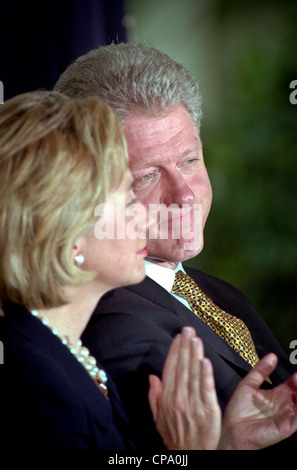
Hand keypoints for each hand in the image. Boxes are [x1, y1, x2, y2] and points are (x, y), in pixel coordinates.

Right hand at [148, 327, 220, 449]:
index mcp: (166, 399)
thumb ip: (154, 396)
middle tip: (188, 329)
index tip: (178, 337)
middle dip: (185, 347)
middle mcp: (178, 399)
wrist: (189, 457)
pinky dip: (205, 375)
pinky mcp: (208, 411)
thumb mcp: (158, 418)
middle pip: (182, 368)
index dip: (175, 351)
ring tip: (196, 338)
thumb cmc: (174, 438)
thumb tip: (152, 377)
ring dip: (194, 354)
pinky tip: (205, 361)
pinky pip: (206, 390)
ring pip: (194, 374)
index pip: (170, 369)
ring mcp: (193, 404)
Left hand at [219, 353, 296, 449]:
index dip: (296, 378)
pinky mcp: (285, 427)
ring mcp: (286, 416)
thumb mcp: (249, 384)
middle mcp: (283, 405)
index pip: (293, 385)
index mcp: (277, 395)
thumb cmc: (238, 411)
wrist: (231, 429)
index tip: (296, 372)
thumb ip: (261, 370)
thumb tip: (272, 356)